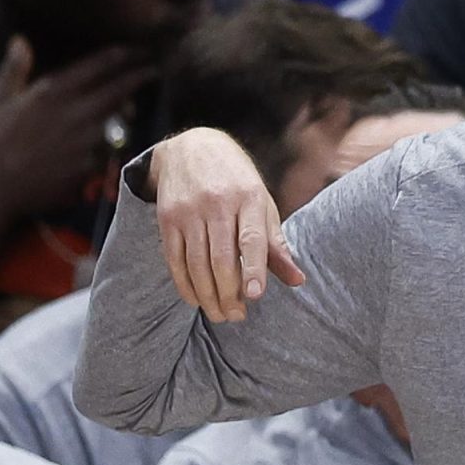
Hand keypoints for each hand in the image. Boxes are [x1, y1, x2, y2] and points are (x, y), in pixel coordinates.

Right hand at [0, 37, 153, 235]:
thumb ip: (14, 69)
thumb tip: (20, 40)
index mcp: (51, 92)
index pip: (98, 66)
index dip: (123, 56)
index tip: (138, 50)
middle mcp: (74, 112)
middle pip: (120, 89)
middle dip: (140, 77)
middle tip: (153, 70)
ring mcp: (87, 141)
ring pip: (120, 122)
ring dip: (125, 115)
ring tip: (127, 110)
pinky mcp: (91, 167)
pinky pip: (110, 153)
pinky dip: (110, 148)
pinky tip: (106, 147)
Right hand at [148, 128, 304, 322]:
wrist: (192, 147)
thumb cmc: (237, 182)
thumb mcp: (263, 203)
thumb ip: (276, 244)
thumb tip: (298, 280)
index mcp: (249, 197)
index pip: (252, 239)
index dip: (254, 269)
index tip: (255, 296)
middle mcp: (217, 203)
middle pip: (221, 258)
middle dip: (229, 293)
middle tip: (238, 316)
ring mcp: (189, 211)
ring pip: (196, 263)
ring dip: (208, 295)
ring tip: (220, 314)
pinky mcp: (167, 218)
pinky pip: (174, 259)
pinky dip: (185, 284)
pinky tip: (196, 300)